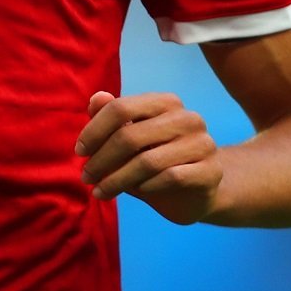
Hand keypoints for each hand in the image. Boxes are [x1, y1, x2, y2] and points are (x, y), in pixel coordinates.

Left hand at [75, 91, 221, 224]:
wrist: (198, 192)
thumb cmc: (156, 160)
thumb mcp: (130, 139)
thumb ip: (112, 118)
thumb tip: (96, 99)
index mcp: (165, 102)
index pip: (120, 108)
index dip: (94, 131)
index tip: (79, 152)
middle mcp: (187, 118)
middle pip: (130, 136)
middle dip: (101, 160)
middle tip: (85, 177)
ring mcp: (203, 144)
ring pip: (148, 161)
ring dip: (117, 179)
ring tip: (100, 192)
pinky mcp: (210, 171)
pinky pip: (171, 177)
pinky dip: (147, 186)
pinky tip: (136, 192)